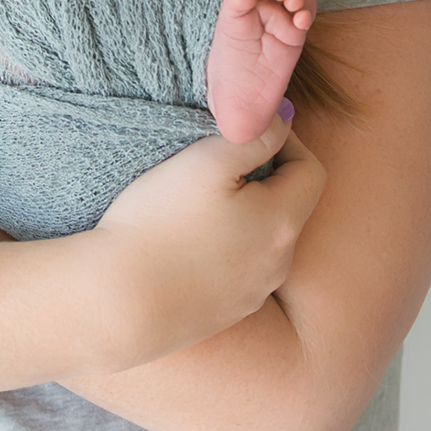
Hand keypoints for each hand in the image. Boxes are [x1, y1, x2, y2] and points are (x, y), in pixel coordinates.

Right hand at [80, 112, 324, 370]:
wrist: (121, 303)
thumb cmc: (160, 223)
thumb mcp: (206, 161)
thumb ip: (253, 135)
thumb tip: (283, 119)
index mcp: (282, 221)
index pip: (310, 169)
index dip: (285, 140)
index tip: (243, 130)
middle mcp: (278, 262)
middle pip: (288, 205)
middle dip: (261, 177)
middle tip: (214, 160)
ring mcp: (253, 292)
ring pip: (262, 238)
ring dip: (243, 213)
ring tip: (195, 199)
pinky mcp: (226, 312)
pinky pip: (237, 268)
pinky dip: (223, 246)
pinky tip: (186, 240)